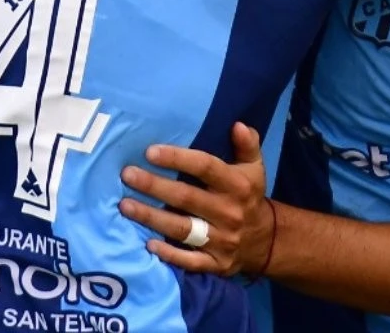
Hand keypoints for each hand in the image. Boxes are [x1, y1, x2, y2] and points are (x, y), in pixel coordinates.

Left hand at [118, 122, 272, 276]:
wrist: (265, 239)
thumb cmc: (248, 194)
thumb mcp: (254, 166)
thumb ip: (248, 144)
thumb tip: (237, 125)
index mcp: (238, 185)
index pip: (205, 167)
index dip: (177, 159)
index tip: (150, 151)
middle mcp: (229, 212)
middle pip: (186, 197)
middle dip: (154, 186)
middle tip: (127, 175)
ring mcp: (222, 240)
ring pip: (182, 228)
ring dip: (152, 217)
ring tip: (125, 205)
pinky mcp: (216, 264)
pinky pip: (189, 261)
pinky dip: (169, 254)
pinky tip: (147, 244)